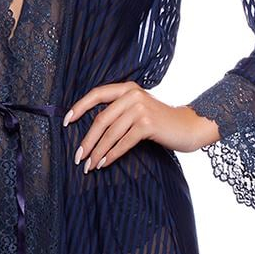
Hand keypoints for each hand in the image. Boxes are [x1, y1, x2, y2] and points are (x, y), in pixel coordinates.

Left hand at [63, 81, 220, 169]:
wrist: (189, 126)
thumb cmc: (160, 121)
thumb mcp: (138, 108)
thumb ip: (119, 110)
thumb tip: (91, 131)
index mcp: (127, 88)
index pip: (97, 94)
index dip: (79, 107)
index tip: (65, 122)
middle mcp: (133, 95)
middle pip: (101, 119)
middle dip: (87, 140)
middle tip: (78, 157)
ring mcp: (140, 108)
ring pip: (110, 133)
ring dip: (98, 152)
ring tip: (89, 165)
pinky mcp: (147, 124)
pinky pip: (123, 142)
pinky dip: (112, 154)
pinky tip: (104, 163)